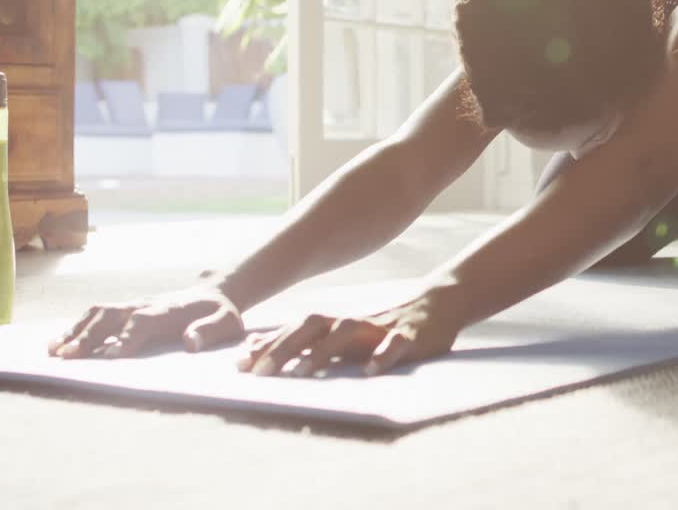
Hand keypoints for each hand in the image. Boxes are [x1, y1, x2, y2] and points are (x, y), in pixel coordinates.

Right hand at [47, 286, 243, 358]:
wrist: (213, 292)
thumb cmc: (220, 314)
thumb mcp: (227, 323)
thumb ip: (209, 331)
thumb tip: (190, 342)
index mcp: (171, 310)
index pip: (144, 321)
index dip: (128, 337)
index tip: (114, 357)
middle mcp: (146, 304)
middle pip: (112, 316)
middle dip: (89, 337)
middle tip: (66, 358)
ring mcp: (133, 305)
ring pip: (98, 313)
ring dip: (75, 331)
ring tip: (53, 352)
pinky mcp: (126, 309)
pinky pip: (96, 315)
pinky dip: (75, 328)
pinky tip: (58, 345)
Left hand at [237, 293, 458, 377]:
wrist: (438, 305)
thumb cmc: (384, 327)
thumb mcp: (348, 336)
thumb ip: (313, 345)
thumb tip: (262, 355)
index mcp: (336, 324)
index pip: (295, 330)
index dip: (267, 345)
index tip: (239, 365)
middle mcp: (353, 322)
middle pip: (313, 327)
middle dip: (284, 348)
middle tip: (259, 373)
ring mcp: (381, 327)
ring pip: (349, 331)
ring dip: (324, 351)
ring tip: (304, 372)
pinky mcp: (410, 337)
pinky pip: (395, 344)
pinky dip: (382, 356)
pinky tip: (370, 371)